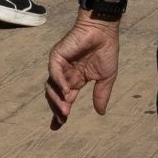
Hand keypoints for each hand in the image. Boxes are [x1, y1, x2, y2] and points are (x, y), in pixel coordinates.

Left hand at [46, 13, 120, 128]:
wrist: (104, 31)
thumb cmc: (105, 50)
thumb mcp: (106, 78)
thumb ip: (101, 94)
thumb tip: (100, 113)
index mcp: (75, 80)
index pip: (64, 99)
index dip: (59, 113)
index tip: (57, 127)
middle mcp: (65, 74)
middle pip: (54, 96)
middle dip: (57, 109)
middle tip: (62, 119)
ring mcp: (59, 65)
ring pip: (51, 87)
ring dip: (57, 100)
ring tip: (65, 110)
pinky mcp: (57, 56)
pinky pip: (54, 73)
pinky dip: (59, 84)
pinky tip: (67, 93)